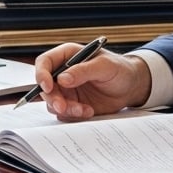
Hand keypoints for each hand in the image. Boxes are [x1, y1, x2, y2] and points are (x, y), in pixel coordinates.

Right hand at [34, 43, 151, 120]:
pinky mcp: (72, 104)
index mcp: (67, 56)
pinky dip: (73, 116)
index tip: (48, 87)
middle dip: (53, 99)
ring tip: (84, 109)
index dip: (42, 74)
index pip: (45, 62)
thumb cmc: (120, 70)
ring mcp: (66, 90)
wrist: (130, 87)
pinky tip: (88, 111)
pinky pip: (64, 114)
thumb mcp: (105, 66)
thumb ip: (83, 71)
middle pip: (45, 87)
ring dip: (66, 109)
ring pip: (53, 103)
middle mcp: (63, 73)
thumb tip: (62, 78)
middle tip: (63, 107)